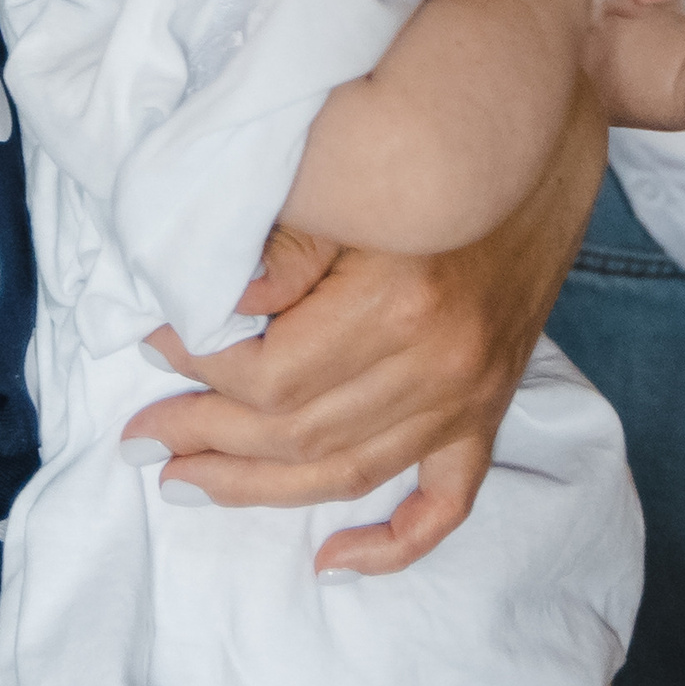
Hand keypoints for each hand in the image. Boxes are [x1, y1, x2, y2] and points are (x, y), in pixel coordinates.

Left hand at [123, 86, 609, 575]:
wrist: (540, 125)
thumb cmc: (432, 144)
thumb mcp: (353, 179)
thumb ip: (285, 245)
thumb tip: (212, 304)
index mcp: (399, 303)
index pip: (271, 375)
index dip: (199, 368)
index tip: (153, 345)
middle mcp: (439, 363)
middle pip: (299, 434)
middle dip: (208, 439)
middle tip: (144, 438)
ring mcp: (470, 394)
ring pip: (349, 473)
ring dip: (260, 488)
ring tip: (189, 483)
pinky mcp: (489, 406)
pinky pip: (444, 502)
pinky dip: (391, 544)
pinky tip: (332, 560)